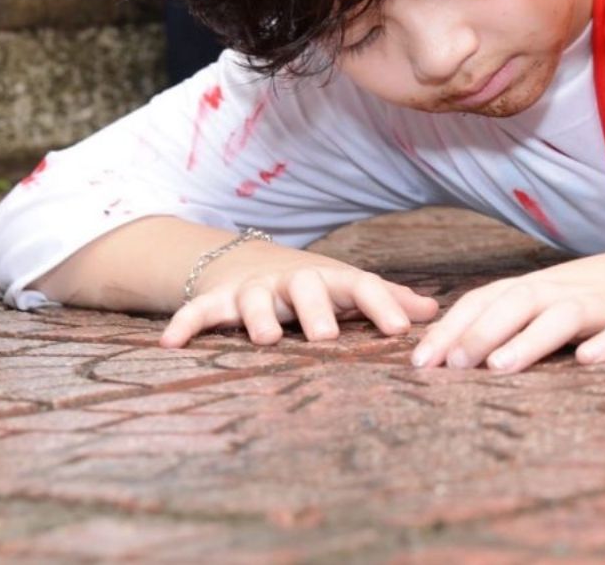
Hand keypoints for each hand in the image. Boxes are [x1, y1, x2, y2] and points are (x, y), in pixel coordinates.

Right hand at [159, 242, 437, 346]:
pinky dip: (186, 323)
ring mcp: (254, 288)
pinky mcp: (218, 299)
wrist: (249, 261)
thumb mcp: (348, 289)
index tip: (401, 330)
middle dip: (316, 309)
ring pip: (255, 298)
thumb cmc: (313, 286)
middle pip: (307, 287)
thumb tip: (434, 311)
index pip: (362, 286)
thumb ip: (388, 300)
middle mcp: (293, 281)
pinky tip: (170, 344)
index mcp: (331, 280)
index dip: (382, 305)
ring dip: (259, 316)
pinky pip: (199, 310)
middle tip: (327, 337)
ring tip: (266, 339)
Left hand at [410, 243, 604, 372]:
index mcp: (545, 284)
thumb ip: (518, 315)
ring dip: (530, 340)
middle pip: (520, 302)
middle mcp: (570, 288)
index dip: (453, 327)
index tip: (419, 360)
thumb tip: (456, 348)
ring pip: (566, 316)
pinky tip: (588, 362)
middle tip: (448, 367)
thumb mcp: (561, 298)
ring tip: (499, 368)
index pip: (489, 298)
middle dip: (480, 332)